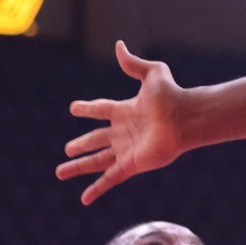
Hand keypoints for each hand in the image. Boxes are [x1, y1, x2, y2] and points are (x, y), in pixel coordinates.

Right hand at [57, 40, 187, 203]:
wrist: (184, 118)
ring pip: (97, 161)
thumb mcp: (152, 73)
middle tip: (67, 148)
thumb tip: (119, 45)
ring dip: (79, 167)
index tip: (74, 108)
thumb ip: (133, 63)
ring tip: (60, 172)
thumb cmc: (171, 95)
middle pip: (96, 139)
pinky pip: (109, 179)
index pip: (101, 110)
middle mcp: (124, 132)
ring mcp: (126, 150)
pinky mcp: (131, 165)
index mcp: (126, 110)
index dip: (87, 109)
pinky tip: (84, 199)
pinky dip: (96, 189)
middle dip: (81, 144)